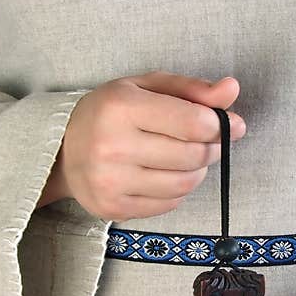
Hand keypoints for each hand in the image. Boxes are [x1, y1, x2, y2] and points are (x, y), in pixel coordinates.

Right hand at [37, 70, 245, 216]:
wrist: (62, 150)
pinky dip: (178, 190)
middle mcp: (112, 147)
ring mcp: (111, 182)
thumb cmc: (111, 112)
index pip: (192, 123)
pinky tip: (166, 174)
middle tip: (209, 141)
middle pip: (192, 156)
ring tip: (187, 158)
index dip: (219, 125)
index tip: (229, 124)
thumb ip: (192, 89)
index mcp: (120, 108)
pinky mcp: (113, 208)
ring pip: (184, 184)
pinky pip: (169, 204)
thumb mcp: (147, 87)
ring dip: (197, 171)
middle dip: (212, 148)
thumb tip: (232, 90)